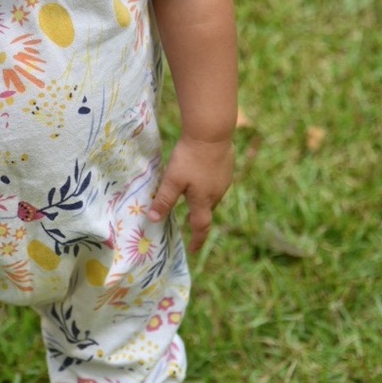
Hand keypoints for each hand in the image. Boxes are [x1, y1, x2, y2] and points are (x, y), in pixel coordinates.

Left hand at [147, 136, 234, 251]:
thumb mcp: (172, 180)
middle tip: (186, 220)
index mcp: (203, 200)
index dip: (196, 240)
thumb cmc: (190, 158)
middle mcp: (217, 194)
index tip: (192, 250)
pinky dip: (207, 184)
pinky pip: (216, 182)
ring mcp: (224, 180)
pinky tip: (200, 174)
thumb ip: (164, 200)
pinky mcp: (227, 167)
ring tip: (191, 196)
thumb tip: (154, 219)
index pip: (200, 227)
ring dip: (202, 199)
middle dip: (197, 217)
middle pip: (206, 211)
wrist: (212, 132)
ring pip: (212, 195)